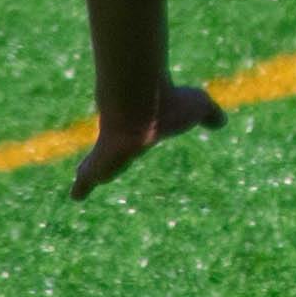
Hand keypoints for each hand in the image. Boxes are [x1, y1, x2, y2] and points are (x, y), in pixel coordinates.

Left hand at [72, 78, 224, 199]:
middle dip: (102, 163)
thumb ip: (209, 115)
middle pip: (111, 153)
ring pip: (96, 167)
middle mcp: (121, 139)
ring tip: (77, 191)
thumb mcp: (198, 106)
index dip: (132, 143)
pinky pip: (89, 176)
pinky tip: (75, 195)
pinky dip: (83, 184)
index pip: (134, 139)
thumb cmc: (169, 102)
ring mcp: (108, 149)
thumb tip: (221, 121)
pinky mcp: (101, 159)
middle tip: (90, 173)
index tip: (130, 145)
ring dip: (88, 177)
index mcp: (143, 129)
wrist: (143, 101)